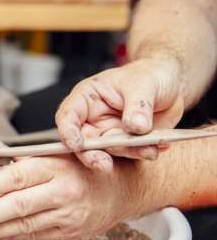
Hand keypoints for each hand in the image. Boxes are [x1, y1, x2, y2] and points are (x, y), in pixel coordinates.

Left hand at [0, 142, 150, 239]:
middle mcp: (62, 191)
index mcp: (55, 166)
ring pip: (25, 225)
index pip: (17, 176)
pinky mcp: (70, 233)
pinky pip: (37, 236)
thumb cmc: (86, 167)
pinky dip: (13, 239)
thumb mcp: (58, 152)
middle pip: (19, 204)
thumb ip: (25, 155)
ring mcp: (67, 215)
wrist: (124, 188)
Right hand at [56, 58, 184, 172]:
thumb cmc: (150, 74)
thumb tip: (136, 127)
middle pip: (83, 141)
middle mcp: (94, 117)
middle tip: (104, 165)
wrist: (172, 84)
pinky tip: (155, 148)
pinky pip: (130, 153)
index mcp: (88, 97)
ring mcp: (109, 131)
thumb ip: (138, 106)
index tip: (77, 144)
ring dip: (126, 153)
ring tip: (147, 150)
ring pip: (107, 151)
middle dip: (92, 155)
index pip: (68, 115)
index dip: (68, 131)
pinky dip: (143, 153)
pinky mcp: (126, 142)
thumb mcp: (143, 84)